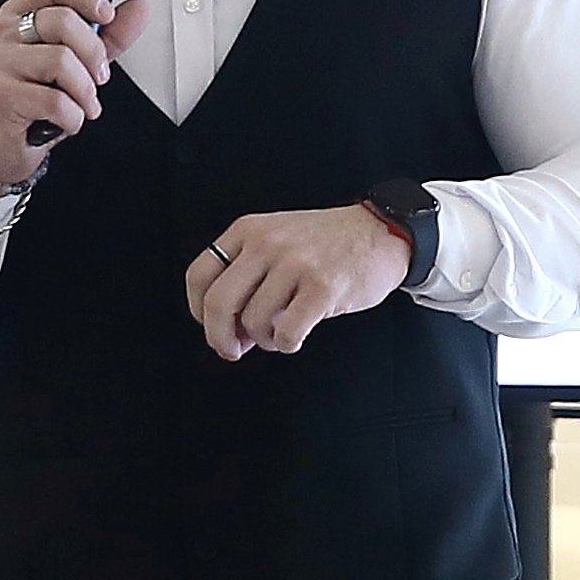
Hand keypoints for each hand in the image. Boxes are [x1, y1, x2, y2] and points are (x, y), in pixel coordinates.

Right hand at [0, 0, 150, 191]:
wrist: (2, 145)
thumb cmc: (34, 100)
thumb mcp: (77, 62)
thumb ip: (108, 36)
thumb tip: (138, 10)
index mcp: (20, 15)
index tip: (107, 14)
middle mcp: (5, 34)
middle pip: (62, 21)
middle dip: (94, 54)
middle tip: (98, 76)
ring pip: (60, 60)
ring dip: (84, 91)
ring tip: (82, 104)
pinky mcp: (0, 96)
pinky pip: (55, 101)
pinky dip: (73, 117)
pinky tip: (65, 122)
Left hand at [182, 204, 410, 358]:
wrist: (381, 231)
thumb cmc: (327, 243)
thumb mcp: (277, 238)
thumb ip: (248, 275)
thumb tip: (228, 332)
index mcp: (249, 230)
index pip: (199, 276)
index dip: (198, 311)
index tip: (210, 326)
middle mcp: (267, 243)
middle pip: (218, 302)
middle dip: (220, 337)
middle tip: (232, 350)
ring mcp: (295, 264)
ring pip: (254, 322)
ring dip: (265, 339)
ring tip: (280, 331)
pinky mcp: (322, 288)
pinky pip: (287, 332)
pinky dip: (287, 343)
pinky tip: (296, 335)